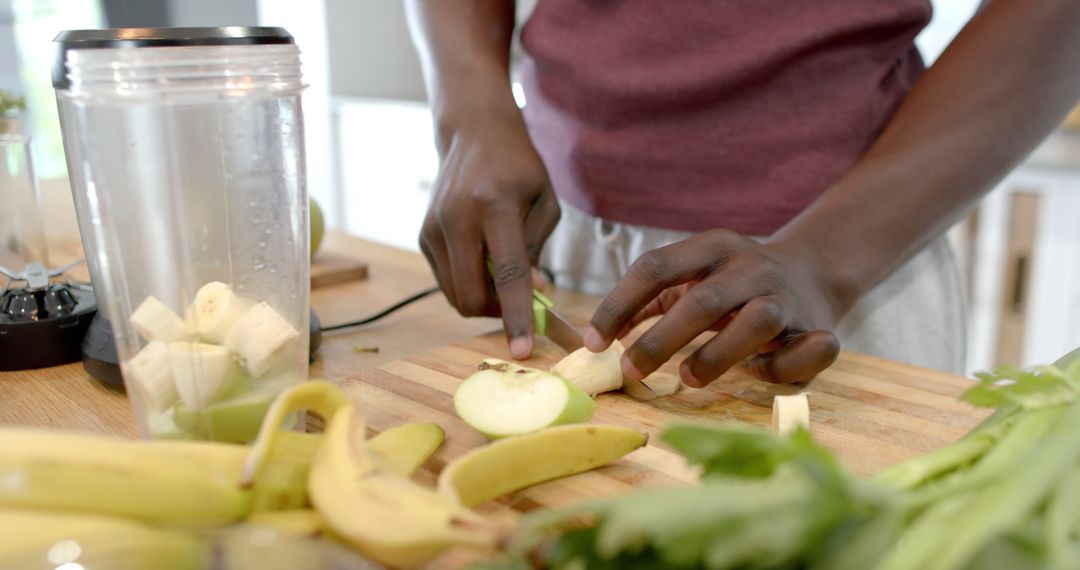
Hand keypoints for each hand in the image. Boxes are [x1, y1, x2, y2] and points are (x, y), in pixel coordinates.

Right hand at [419, 116, 559, 358]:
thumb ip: (536, 250)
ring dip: (484, 300)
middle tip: (521, 303)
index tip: (524, 350)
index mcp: (494, 205)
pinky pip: (447, 281)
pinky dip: (469, 284)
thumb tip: (532, 294)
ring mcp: (433, 228)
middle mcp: (457, 218)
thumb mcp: (544, 202)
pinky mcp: (424, 236)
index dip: (516, 315)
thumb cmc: (518, 168)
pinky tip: (483, 260)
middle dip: (497, 313)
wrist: (473, 133)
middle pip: (472, 294)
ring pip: (456, 295)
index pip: (506, 273)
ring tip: (504, 278)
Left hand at [583, 229, 842, 384]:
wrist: (814, 272)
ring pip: (759, 322)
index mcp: (711, 247)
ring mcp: (788, 296)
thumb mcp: (688, 279)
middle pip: (703, 301)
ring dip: (718, 355)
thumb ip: (645, 303)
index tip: (593, 343)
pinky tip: (759, 373)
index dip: (619, 305)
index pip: (655, 267)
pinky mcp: (820, 329)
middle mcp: (750, 267)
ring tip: (688, 378)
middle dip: (661, 340)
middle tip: (630, 370)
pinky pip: (807, 352)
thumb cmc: (731, 285)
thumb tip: (596, 339)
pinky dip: (783, 367)